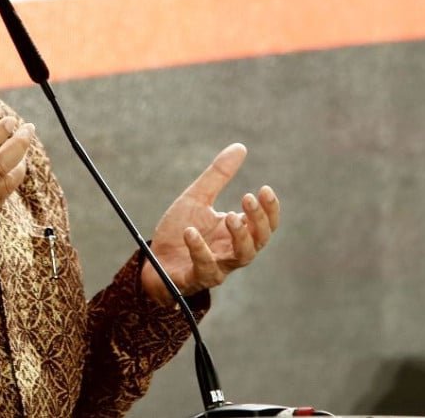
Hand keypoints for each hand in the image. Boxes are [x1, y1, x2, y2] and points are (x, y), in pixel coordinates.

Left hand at [140, 143, 279, 304]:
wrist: (154, 259)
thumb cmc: (180, 230)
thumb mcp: (197, 198)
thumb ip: (218, 176)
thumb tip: (240, 147)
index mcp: (236, 232)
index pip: (265, 223)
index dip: (270, 209)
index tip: (265, 189)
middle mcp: (233, 251)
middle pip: (259, 240)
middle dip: (258, 220)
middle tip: (247, 198)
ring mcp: (218, 266)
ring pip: (241, 256)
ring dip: (239, 236)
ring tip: (229, 215)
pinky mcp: (197, 277)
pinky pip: (205, 267)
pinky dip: (199, 249)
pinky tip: (190, 232)